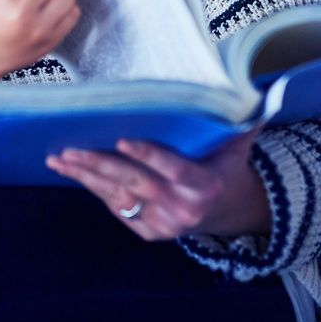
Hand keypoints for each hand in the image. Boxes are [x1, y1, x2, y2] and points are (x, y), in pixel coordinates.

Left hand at [44, 132, 270, 240]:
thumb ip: (245, 119)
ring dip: (86, 178)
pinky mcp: (148, 232)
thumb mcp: (238, 144)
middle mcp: (183, 208)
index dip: (148, 155)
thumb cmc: (224, 164)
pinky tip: (72, 171)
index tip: (122, 140)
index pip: (173, 169)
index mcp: (205, 184)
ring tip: (59, 158)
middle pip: (136, 184)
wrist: (224, 209)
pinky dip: (94, 189)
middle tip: (69, 149)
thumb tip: (261, 89)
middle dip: (100, 166)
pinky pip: (117, 207)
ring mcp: (164, 224)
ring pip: (119, 196)